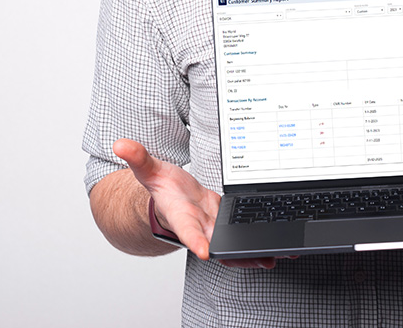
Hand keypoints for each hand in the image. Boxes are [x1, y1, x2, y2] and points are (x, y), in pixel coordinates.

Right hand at [112, 139, 285, 268]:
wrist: (172, 198)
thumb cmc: (163, 188)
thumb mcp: (149, 170)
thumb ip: (138, 158)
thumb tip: (120, 144)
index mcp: (180, 216)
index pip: (185, 230)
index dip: (194, 240)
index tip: (204, 251)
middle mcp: (199, 228)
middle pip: (218, 246)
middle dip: (236, 255)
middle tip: (258, 259)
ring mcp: (215, 230)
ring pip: (235, 247)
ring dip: (255, 253)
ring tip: (279, 254)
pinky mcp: (229, 226)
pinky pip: (245, 239)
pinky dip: (261, 244)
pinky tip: (282, 247)